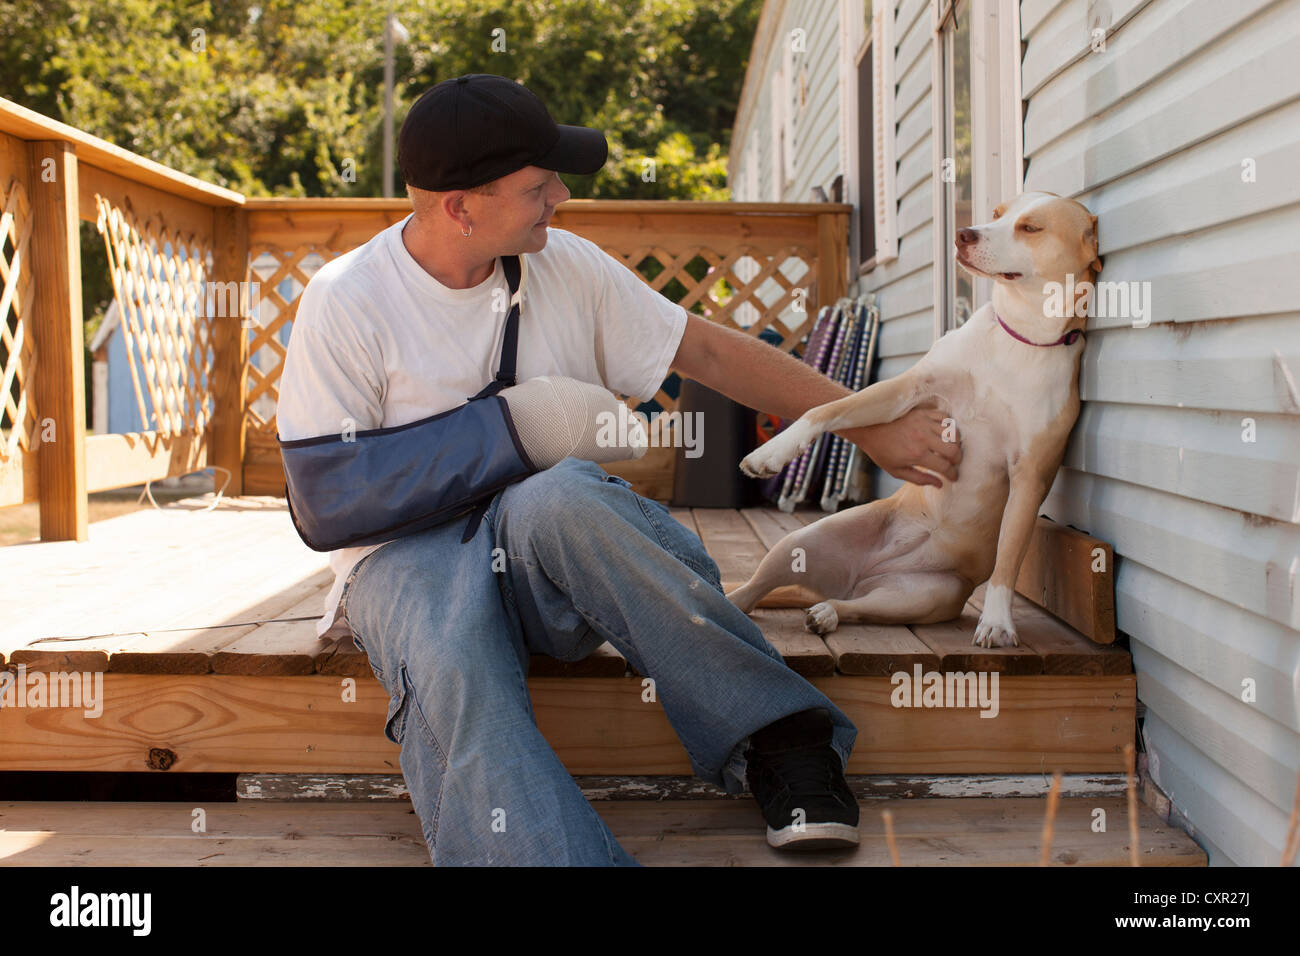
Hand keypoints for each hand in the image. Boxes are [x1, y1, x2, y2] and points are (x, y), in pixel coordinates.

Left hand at [836, 406, 960, 487]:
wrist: (868, 427)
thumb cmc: (881, 451)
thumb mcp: (896, 471)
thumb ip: (919, 479)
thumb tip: (939, 484)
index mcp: (916, 455)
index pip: (945, 467)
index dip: (953, 474)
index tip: (953, 477)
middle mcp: (923, 438)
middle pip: (954, 450)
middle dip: (958, 459)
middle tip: (954, 463)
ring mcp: (924, 423)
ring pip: (953, 432)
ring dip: (956, 442)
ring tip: (951, 448)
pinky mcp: (922, 412)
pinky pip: (945, 417)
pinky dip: (950, 425)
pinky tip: (945, 433)